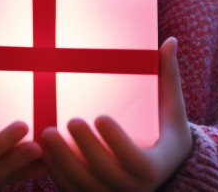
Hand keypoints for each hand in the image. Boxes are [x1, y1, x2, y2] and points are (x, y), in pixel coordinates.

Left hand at [38, 38, 191, 191]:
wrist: (163, 172)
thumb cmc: (165, 134)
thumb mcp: (172, 110)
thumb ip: (168, 79)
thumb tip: (169, 41)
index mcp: (153, 167)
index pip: (136, 161)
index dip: (117, 141)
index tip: (100, 117)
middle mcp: (133, 189)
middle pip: (104, 172)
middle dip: (84, 148)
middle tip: (69, 121)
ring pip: (83, 184)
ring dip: (63, 161)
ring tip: (46, 134)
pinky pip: (71, 190)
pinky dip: (56, 174)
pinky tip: (44, 153)